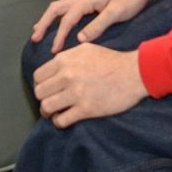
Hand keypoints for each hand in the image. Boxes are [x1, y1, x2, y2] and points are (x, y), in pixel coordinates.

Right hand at [31, 0, 170, 53]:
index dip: (59, 35)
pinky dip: (59, 17)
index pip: (67, 18)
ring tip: (39, 32)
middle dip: (43, 23)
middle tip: (35, 38)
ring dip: (48, 19)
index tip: (54, 51)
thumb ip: (98, 25)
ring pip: (60, 7)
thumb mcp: (117, 12)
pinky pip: (68, 9)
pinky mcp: (90, 2)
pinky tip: (59, 26)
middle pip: (56, 8)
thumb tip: (80, 39)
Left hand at [33, 43, 148, 126]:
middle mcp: (67, 76)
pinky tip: (64, 119)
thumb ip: (66, 56)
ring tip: (53, 112)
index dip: (40, 84)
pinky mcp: (86, 109)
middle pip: (39, 92)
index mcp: (64, 60)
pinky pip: (61, 120)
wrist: (133, 73)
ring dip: (48, 112)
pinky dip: (59, 122)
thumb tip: (54, 64)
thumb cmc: (111, 60)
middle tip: (50, 101)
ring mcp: (76, 93)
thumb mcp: (85, 49)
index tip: (46, 89)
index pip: (37, 76)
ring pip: (46, 107)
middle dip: (43, 98)